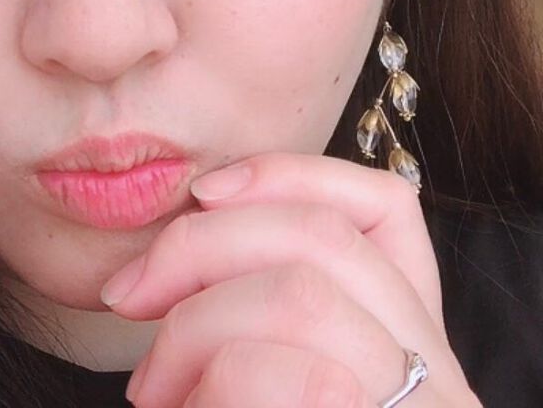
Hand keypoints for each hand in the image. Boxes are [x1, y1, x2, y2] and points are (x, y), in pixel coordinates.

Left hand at [99, 152, 482, 407]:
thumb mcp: (255, 375)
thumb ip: (247, 312)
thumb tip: (185, 228)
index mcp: (406, 345)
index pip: (386, 210)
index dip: (289, 176)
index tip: (202, 194)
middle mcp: (434, 380)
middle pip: (320, 237)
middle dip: (198, 244)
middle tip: (127, 295)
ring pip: (298, 296)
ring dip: (193, 326)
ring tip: (157, 391)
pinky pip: (279, 377)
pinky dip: (207, 382)